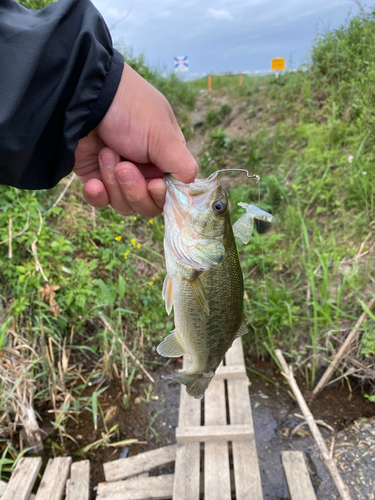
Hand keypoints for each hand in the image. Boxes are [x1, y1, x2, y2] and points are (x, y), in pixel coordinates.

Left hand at [73, 63, 197, 216]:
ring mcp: (118, 176)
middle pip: (147, 206)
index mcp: (165, 159)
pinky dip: (97, 195)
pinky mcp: (94, 178)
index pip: (170, 195)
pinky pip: (100, 201)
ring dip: (114, 184)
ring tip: (106, 154)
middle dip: (134, 189)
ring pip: (124, 205)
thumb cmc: (130, 109)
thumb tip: (189, 192)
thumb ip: (183, 166)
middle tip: (123, 166)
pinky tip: (93, 183)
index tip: (153, 184)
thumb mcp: (163, 136)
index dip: (161, 196)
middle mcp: (144, 170)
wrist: (84, 96)